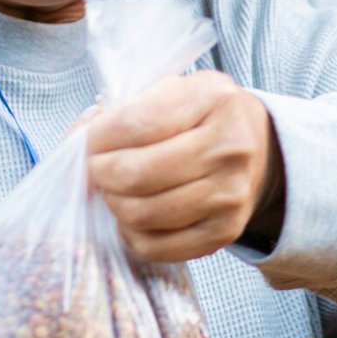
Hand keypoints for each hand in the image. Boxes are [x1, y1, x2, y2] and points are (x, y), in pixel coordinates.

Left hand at [86, 71, 285, 261]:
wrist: (259, 150)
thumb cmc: (202, 117)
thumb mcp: (174, 90)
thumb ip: (126, 109)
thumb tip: (77, 141)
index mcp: (214, 98)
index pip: (136, 124)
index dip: (98, 137)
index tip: (89, 140)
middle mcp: (230, 146)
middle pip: (136, 174)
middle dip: (100, 173)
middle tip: (98, 168)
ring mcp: (231, 194)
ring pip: (143, 214)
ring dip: (114, 203)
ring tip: (116, 190)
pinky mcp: (225, 231)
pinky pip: (158, 247)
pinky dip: (132, 234)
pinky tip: (135, 215)